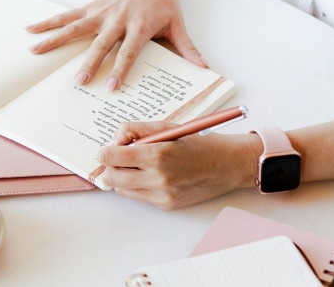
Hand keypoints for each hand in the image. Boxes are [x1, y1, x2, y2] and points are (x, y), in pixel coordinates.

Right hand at [25, 0, 206, 90]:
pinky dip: (48, 22)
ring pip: (75, 27)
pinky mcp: (91, 8)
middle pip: (100, 44)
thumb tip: (205, 68)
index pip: (129, 52)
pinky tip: (30, 29)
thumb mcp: (178, 25)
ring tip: (34, 51)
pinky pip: (67, 16)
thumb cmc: (164, 3)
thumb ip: (188, 48)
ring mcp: (101, 13)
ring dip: (54, 39)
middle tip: (78, 81)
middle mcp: (117, 20)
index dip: (120, 70)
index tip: (110, 88)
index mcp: (139, 26)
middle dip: (90, 63)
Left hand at [96, 121, 259, 210]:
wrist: (228, 165)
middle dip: (110, 167)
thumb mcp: (167, 127)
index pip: (113, 158)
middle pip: (112, 178)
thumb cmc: (198, 142)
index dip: (105, 152)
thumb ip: (136, 129)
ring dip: (122, 178)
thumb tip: (114, 139)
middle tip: (119, 157)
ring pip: (123, 191)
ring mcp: (163, 195)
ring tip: (136, 166)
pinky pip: (140, 197)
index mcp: (157, 154)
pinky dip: (138, 186)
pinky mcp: (168, 205)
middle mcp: (158, 178)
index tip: (106, 150)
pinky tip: (152, 175)